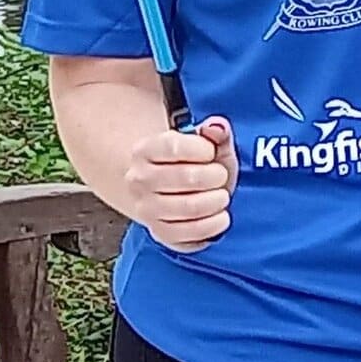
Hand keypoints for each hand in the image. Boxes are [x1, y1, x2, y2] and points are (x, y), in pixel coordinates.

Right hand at [124, 117, 238, 252]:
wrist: (167, 190)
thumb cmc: (192, 163)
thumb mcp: (205, 143)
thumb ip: (215, 132)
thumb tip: (217, 127)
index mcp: (145, 150)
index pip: (175, 147)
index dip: (204, 150)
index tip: (211, 153)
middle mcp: (139, 180)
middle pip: (188, 178)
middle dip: (217, 176)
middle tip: (221, 176)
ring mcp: (146, 209)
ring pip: (191, 208)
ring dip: (217, 200)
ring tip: (221, 195)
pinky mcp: (160, 233)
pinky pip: (190, 234)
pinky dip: (213, 225)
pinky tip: (219, 216)